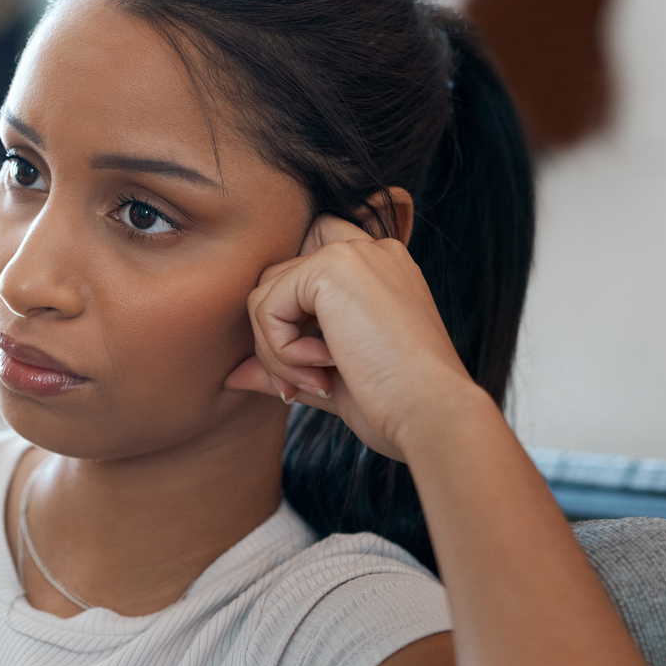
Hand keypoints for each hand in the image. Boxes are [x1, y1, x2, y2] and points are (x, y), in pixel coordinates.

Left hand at [223, 213, 489, 461]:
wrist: (434, 414)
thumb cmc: (396, 405)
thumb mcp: (329, 380)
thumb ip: (284, 365)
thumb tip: (231, 374)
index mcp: (378, 270)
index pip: (301, 271)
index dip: (289, 319)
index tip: (314, 373)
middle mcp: (367, 251)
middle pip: (275, 281)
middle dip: (273, 339)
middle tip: (301, 385)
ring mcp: (351, 253)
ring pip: (264, 294)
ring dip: (275, 351)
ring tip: (318, 383)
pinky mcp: (332, 267)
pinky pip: (266, 307)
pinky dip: (280, 350)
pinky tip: (325, 370)